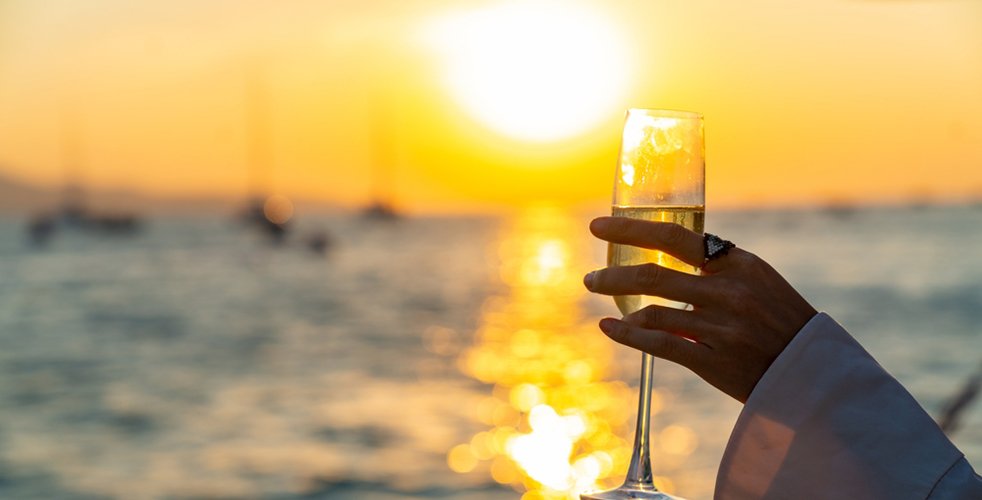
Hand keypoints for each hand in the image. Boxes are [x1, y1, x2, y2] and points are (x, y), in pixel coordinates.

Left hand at [583, 217, 817, 402]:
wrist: (810, 369)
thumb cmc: (778, 319)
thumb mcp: (757, 279)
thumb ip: (716, 265)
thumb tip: (667, 250)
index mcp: (738, 264)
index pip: (674, 237)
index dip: (631, 230)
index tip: (599, 227)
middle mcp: (729, 292)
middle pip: (654, 276)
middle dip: (612, 276)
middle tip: (590, 278)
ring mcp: (721, 328)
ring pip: (652, 312)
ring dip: (617, 304)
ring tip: (599, 300)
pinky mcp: (714, 360)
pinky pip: (660, 345)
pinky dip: (629, 335)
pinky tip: (610, 327)